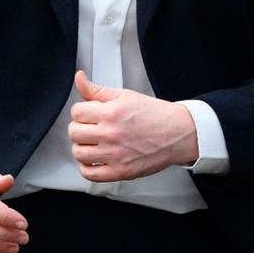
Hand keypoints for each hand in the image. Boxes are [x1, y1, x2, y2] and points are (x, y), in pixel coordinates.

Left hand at [68, 70, 198, 181]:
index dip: (82, 112)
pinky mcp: (120, 171)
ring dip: (83, 147)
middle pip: (74, 132)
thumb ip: (98, 90)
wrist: (179, 133)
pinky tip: (95, 160)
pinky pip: (89, 174)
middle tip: (92, 128)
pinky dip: (87, 168)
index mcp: (111, 112)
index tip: (89, 114)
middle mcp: (111, 133)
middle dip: (80, 128)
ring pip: (78, 153)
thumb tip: (79, 78)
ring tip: (94, 143)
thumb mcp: (126, 95)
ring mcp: (115, 154)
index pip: (76, 112)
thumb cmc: (155, 114)